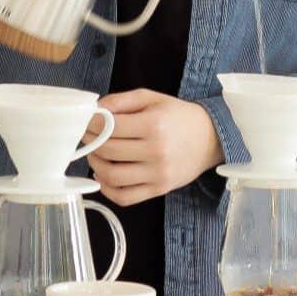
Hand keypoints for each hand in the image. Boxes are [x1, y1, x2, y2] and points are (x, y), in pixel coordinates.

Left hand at [85, 89, 223, 205]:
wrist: (210, 138)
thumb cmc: (178, 116)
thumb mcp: (151, 98)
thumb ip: (121, 100)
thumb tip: (94, 110)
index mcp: (153, 124)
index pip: (109, 127)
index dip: (90, 124)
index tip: (86, 121)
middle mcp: (156, 151)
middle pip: (108, 151)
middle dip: (90, 142)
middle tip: (86, 136)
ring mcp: (158, 174)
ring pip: (112, 176)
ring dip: (95, 165)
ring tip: (94, 155)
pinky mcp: (159, 189)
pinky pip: (125, 197)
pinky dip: (107, 190)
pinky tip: (103, 177)